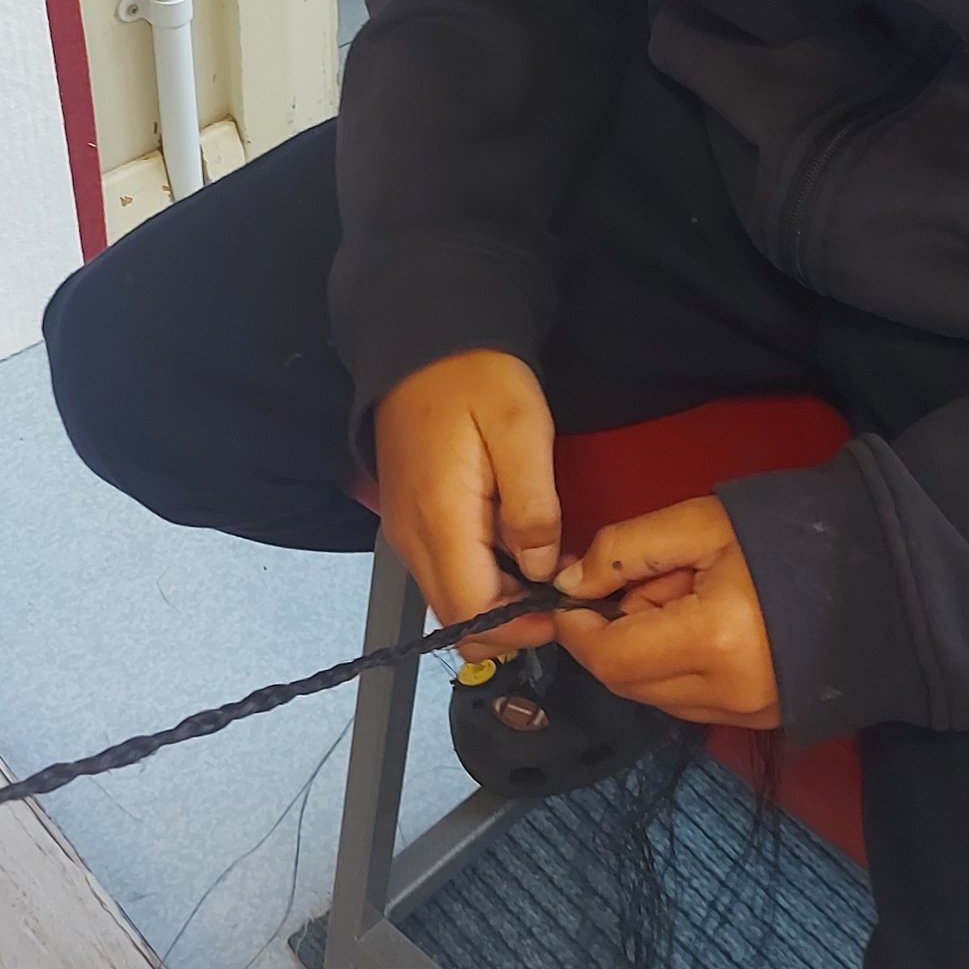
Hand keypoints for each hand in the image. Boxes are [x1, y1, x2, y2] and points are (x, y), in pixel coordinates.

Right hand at [373, 351, 561, 653]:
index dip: (519, 626)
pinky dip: (479, 581)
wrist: (424, 343)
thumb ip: (533, 505)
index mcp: (439, 517)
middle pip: (456, 617)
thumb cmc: (476, 376)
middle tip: (560, 593)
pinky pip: (442, 574)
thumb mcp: (522, 428)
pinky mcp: (409, 521)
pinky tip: (513, 551)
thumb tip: (541, 568)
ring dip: (496, 604)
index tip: (563, 607)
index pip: (470, 611)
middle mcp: (411, 536)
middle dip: (511, 622)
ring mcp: (405, 531)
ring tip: (543, 570)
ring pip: (448, 600)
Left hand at [551, 496, 780, 727]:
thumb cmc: (790, 534)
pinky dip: (676, 669)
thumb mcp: (701, 523)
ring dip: (645, 654)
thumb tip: (570, 584)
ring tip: (686, 598)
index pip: (611, 658)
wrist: (882, 571)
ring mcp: (748, 716)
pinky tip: (706, 625)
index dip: (578, 628)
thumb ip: (625, 551)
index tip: (574, 595)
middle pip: (627, 683)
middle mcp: (727, 694)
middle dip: (613, 637)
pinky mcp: (762, 722)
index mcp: (713, 641)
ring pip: (656, 697)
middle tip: (646, 582)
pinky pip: (690, 704)